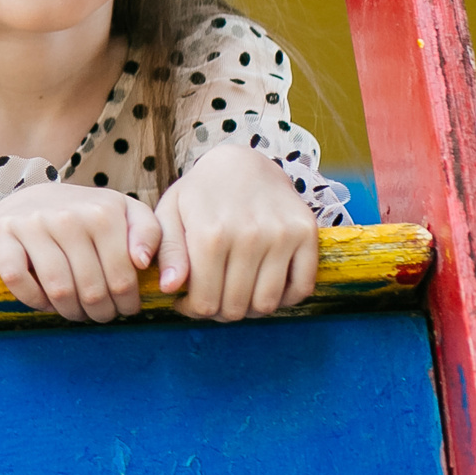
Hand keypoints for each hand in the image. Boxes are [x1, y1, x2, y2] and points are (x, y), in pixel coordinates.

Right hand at [0, 184, 159, 322]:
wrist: (27, 201)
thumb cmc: (84, 216)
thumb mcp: (125, 214)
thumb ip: (151, 233)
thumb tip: (142, 263)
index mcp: (104, 211)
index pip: (124, 278)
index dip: (127, 303)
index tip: (125, 308)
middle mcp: (68, 215)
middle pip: (92, 289)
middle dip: (99, 312)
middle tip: (100, 313)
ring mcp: (32, 224)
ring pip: (58, 289)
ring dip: (70, 311)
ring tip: (76, 311)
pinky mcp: (2, 234)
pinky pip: (19, 281)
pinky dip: (34, 300)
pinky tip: (45, 300)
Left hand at [159, 145, 320, 321]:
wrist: (244, 162)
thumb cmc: (200, 193)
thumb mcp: (170, 213)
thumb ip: (167, 252)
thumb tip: (169, 288)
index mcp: (209, 233)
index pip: (205, 301)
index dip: (193, 310)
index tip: (187, 303)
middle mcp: (249, 235)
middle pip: (236, 307)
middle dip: (220, 312)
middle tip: (211, 299)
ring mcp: (282, 235)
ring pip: (268, 303)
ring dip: (251, 310)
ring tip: (235, 295)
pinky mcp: (308, 234)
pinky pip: (302, 288)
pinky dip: (285, 299)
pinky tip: (264, 287)